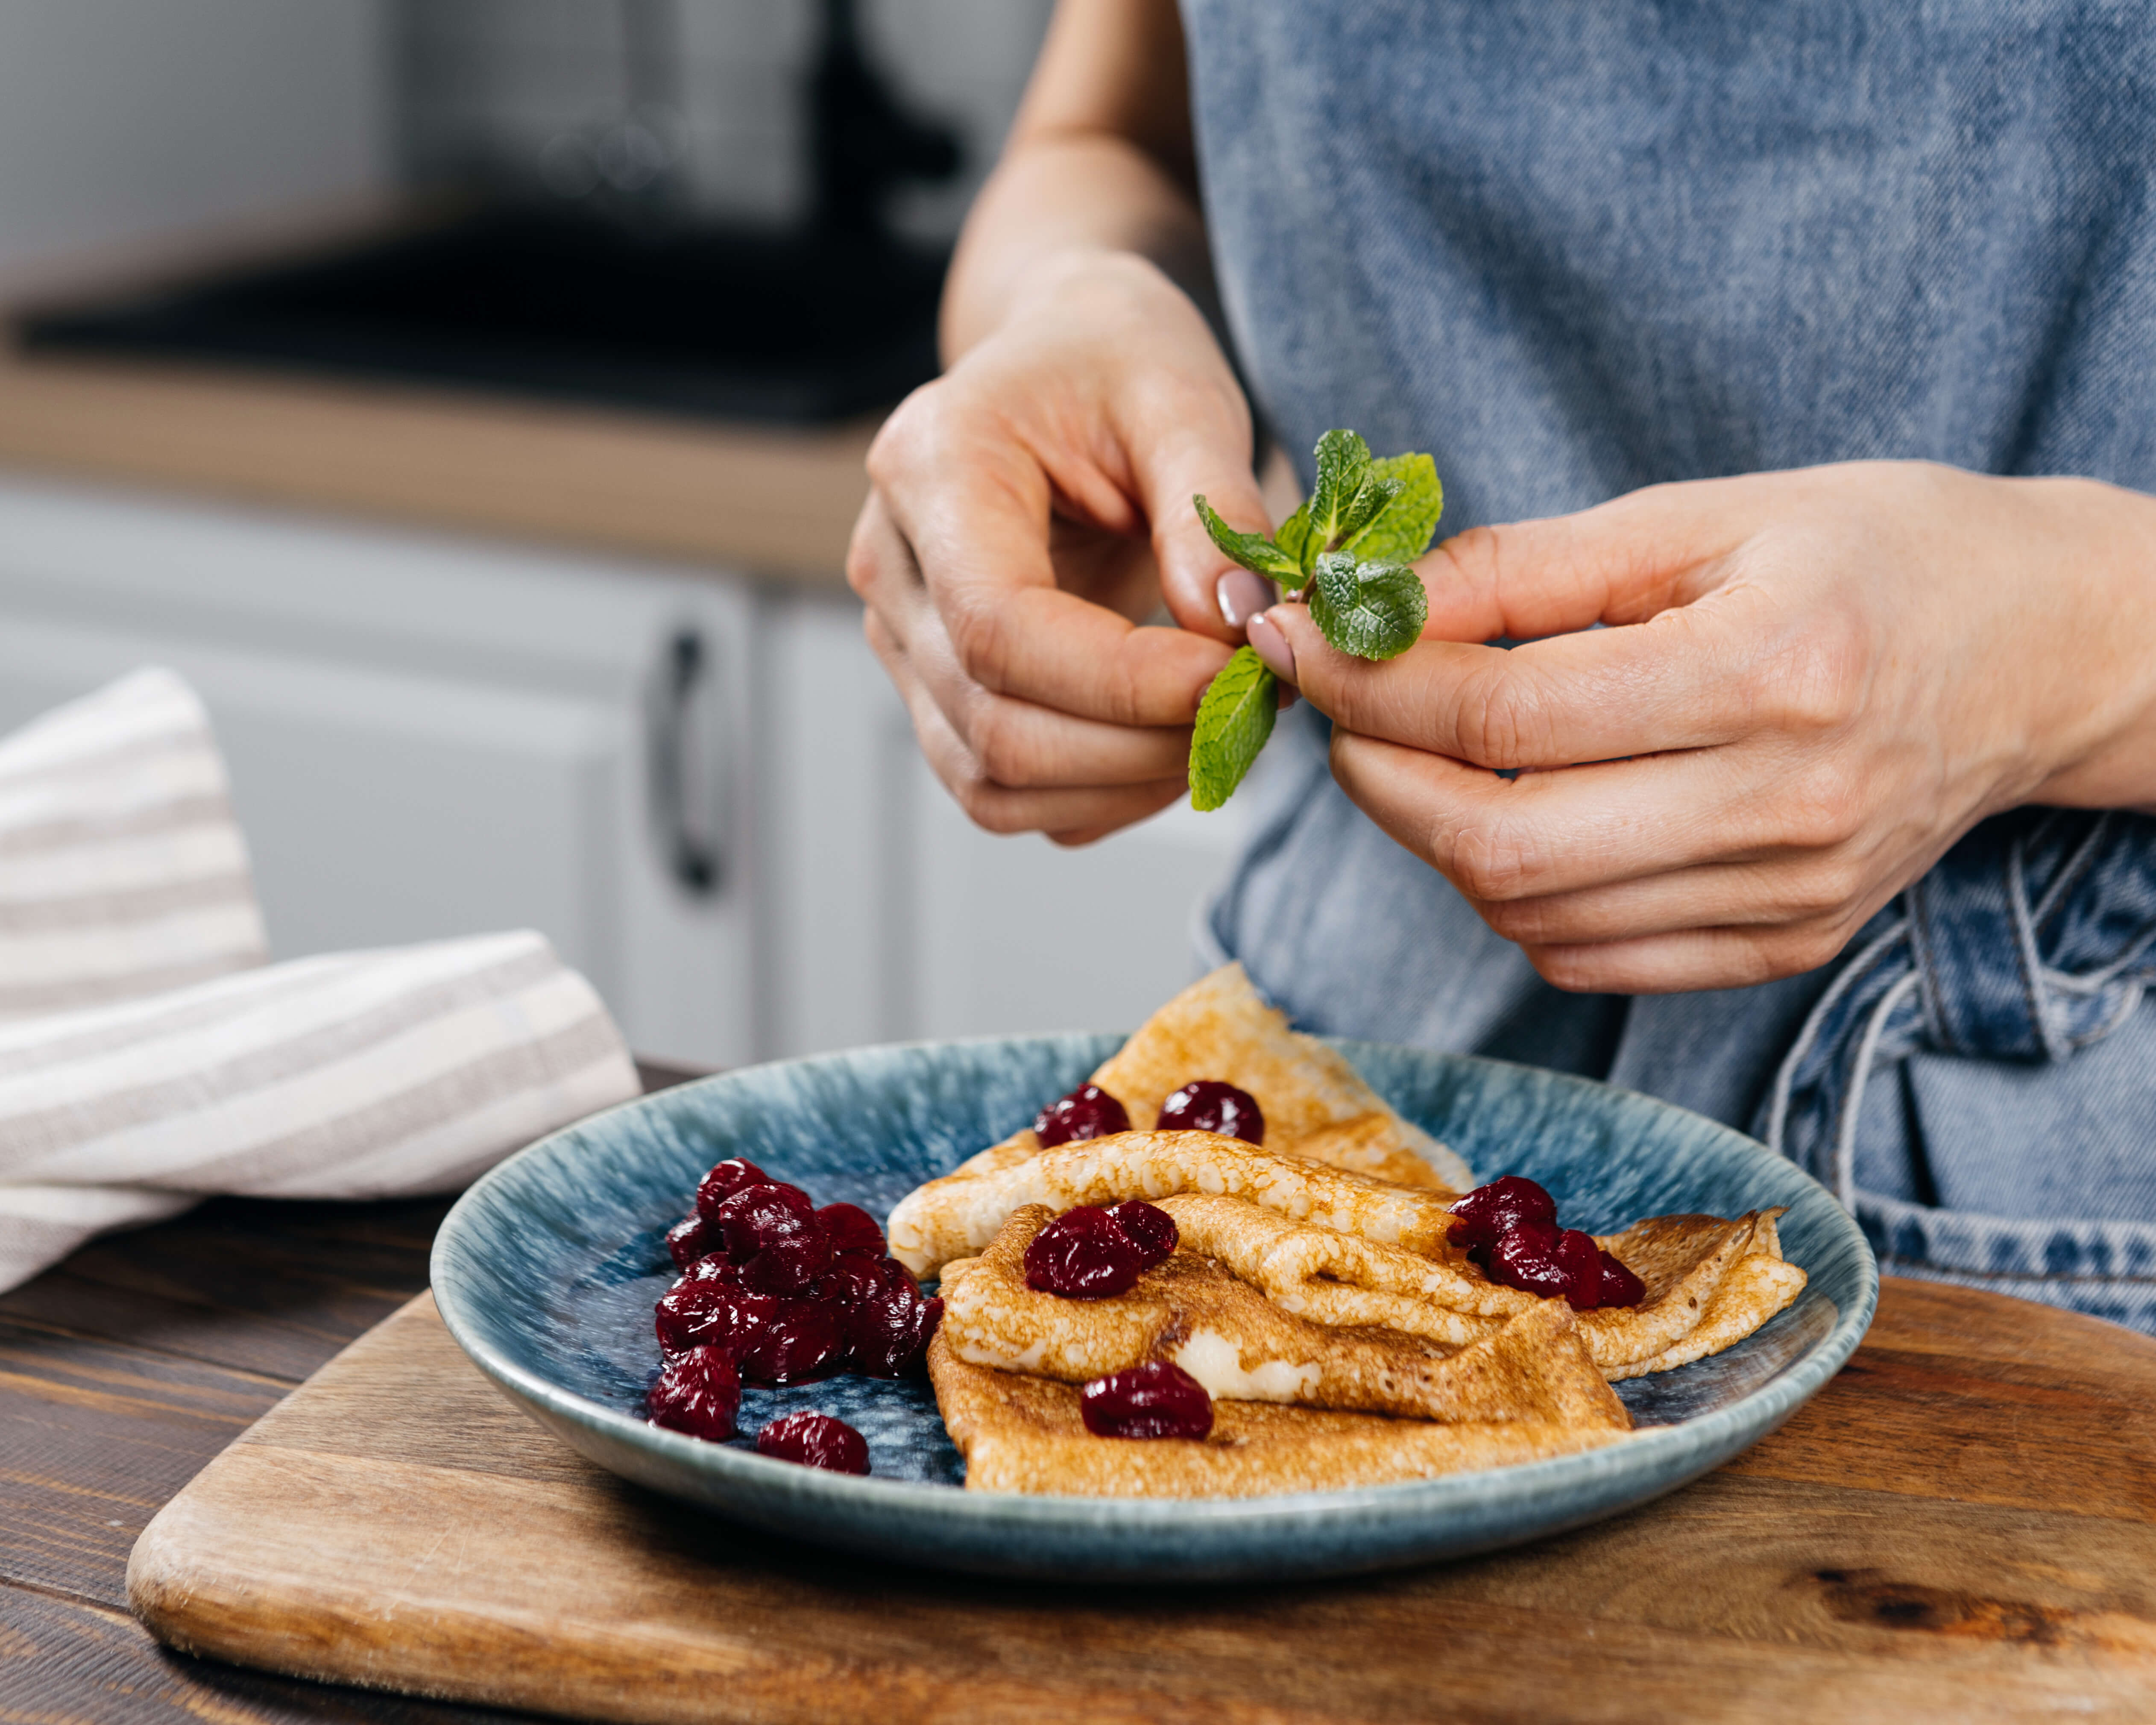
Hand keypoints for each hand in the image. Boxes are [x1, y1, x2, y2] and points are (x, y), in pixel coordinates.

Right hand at [849, 252, 1273, 843]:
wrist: (1063, 361)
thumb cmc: (1118, 362)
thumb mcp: (1181, 395)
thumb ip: (1210, 511)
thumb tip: (1237, 627)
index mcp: (930, 470)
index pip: (999, 629)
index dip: (1122, 681)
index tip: (1238, 675)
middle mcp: (890, 567)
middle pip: (993, 725)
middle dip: (1140, 744)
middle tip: (1257, 707)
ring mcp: (904, 641)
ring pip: (993, 782)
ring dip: (1125, 785)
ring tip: (1225, 727)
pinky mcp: (940, 692)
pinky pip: (1007, 794)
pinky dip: (1100, 797)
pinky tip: (1173, 743)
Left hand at [1252, 461, 2155, 991]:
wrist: (2039, 650)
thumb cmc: (1872, 553)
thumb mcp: (1700, 516)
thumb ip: (1523, 569)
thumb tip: (1369, 606)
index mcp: (1770, 672)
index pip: (1502, 719)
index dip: (1366, 685)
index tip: (1291, 641)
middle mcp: (1785, 806)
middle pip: (1500, 843)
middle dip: (1374, 778)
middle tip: (1333, 710)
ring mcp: (1787, 897)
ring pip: (1530, 913)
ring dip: (1430, 838)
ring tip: (1408, 754)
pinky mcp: (1784, 946)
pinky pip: (1590, 956)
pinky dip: (1510, 897)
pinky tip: (1498, 818)